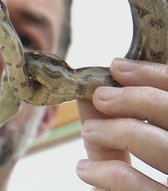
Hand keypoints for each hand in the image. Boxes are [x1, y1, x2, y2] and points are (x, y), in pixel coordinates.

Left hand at [76, 58, 167, 189]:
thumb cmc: (143, 184)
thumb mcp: (134, 154)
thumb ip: (118, 126)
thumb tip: (88, 93)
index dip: (155, 76)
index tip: (116, 66)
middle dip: (136, 98)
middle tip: (99, 95)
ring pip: (163, 147)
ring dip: (118, 130)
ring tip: (88, 131)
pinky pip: (140, 187)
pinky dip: (108, 173)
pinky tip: (84, 169)